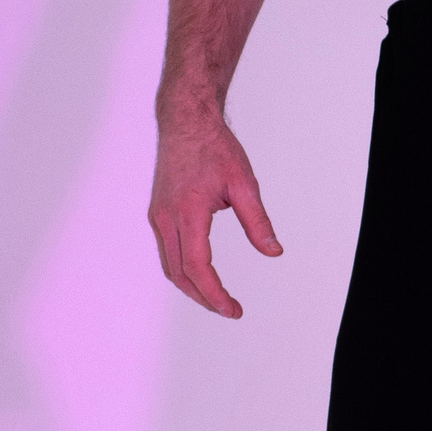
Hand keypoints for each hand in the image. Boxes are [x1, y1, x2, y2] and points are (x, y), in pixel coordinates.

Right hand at [149, 106, 282, 316]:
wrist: (186, 121)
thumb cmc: (214, 147)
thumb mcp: (244, 183)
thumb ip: (258, 222)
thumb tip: (273, 252)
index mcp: (187, 211)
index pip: (197, 266)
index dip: (215, 294)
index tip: (233, 309)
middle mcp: (166, 217)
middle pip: (180, 274)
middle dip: (205, 298)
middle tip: (230, 310)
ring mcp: (158, 216)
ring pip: (169, 266)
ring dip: (192, 287)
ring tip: (217, 298)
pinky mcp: (158, 213)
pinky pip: (167, 252)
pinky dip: (183, 270)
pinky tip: (200, 275)